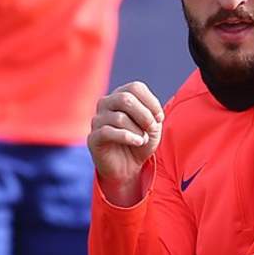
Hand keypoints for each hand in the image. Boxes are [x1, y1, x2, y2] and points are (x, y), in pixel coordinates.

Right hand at [89, 81, 163, 204]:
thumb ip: (152, 115)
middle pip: (125, 98)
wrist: (128, 167)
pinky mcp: (93, 137)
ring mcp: (97, 120)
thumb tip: (150, 113)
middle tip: (152, 128)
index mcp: (120, 96)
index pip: (135, 87)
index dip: (151, 101)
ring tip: (142, 139)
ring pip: (120, 118)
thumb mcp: (152, 127)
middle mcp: (106, 104)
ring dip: (137, 130)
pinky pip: (109, 132)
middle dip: (144, 115)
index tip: (160, 118)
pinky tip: (137, 142)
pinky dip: (128, 137)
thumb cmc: (140, 141)